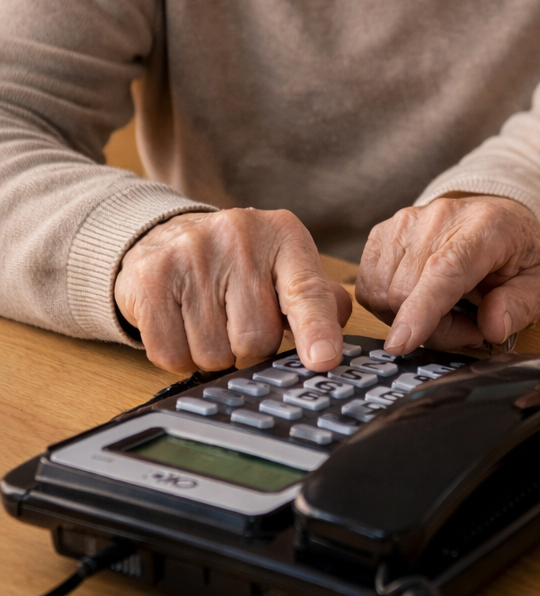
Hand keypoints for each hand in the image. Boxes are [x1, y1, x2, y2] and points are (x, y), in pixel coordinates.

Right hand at [115, 208, 350, 373]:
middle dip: (250, 347)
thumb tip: (333, 342)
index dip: (316, 329)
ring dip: (214, 353)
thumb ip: (318, 300)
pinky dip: (179, 355)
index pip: (306, 291)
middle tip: (239, 321)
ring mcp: (190, 255)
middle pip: (256, 338)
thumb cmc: (239, 261)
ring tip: (210, 318)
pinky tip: (182, 324)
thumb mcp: (286, 266)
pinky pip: (172, 354)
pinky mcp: (150, 278)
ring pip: (214, 353)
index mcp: (284, 236)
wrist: (167, 235)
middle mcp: (238, 238)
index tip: (324, 359)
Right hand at [356, 196, 539, 354]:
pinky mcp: (382, 233)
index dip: (422, 308)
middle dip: (434, 329)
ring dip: (410, 318)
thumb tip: (492, 328)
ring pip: (383, 293)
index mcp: (484, 227)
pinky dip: (388, 306)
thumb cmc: (513, 253)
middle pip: (407, 292)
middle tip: (466, 327)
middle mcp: (438, 217)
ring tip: (446, 310)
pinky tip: (418, 299)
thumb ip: (520, 306)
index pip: (444, 269)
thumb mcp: (538, 283)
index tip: (402, 343)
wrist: (492, 217)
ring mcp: (404, 222)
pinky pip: (368, 287)